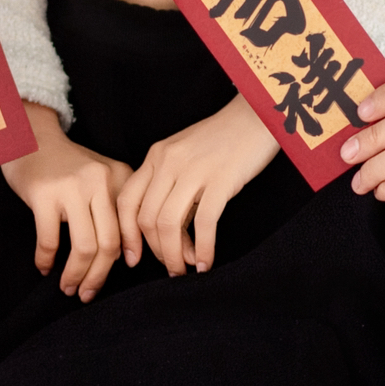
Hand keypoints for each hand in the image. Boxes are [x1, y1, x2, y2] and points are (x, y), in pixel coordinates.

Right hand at [2, 103, 131, 301]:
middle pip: (110, 243)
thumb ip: (115, 207)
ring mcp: (72, 187)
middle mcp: (101, 181)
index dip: (131, 254)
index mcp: (120, 177)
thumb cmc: (68, 165)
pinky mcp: (44, 194)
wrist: (32, 137)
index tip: (125, 272)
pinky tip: (44, 268)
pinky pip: (50, 240)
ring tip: (68, 288)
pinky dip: (47, 260)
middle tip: (88, 293)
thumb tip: (126, 256)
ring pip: (84, 247)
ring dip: (76, 275)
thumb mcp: (101, 177)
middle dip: (100, 276)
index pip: (133, 225)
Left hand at [118, 94, 276, 276]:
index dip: (127, 235)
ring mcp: (193, 170)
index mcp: (156, 156)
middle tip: (170, 268)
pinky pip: (203, 222)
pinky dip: (202, 249)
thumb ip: (173, 188)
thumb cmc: (224, 140)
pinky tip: (205, 263)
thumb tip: (172, 235)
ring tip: (184, 270)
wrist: (258, 115)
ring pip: (168, 223)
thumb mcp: (187, 156)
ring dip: (174, 255)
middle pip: (146, 218)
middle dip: (155, 251)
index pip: (127, 201)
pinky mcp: (220, 179)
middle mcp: (168, 162)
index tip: (133, 258)